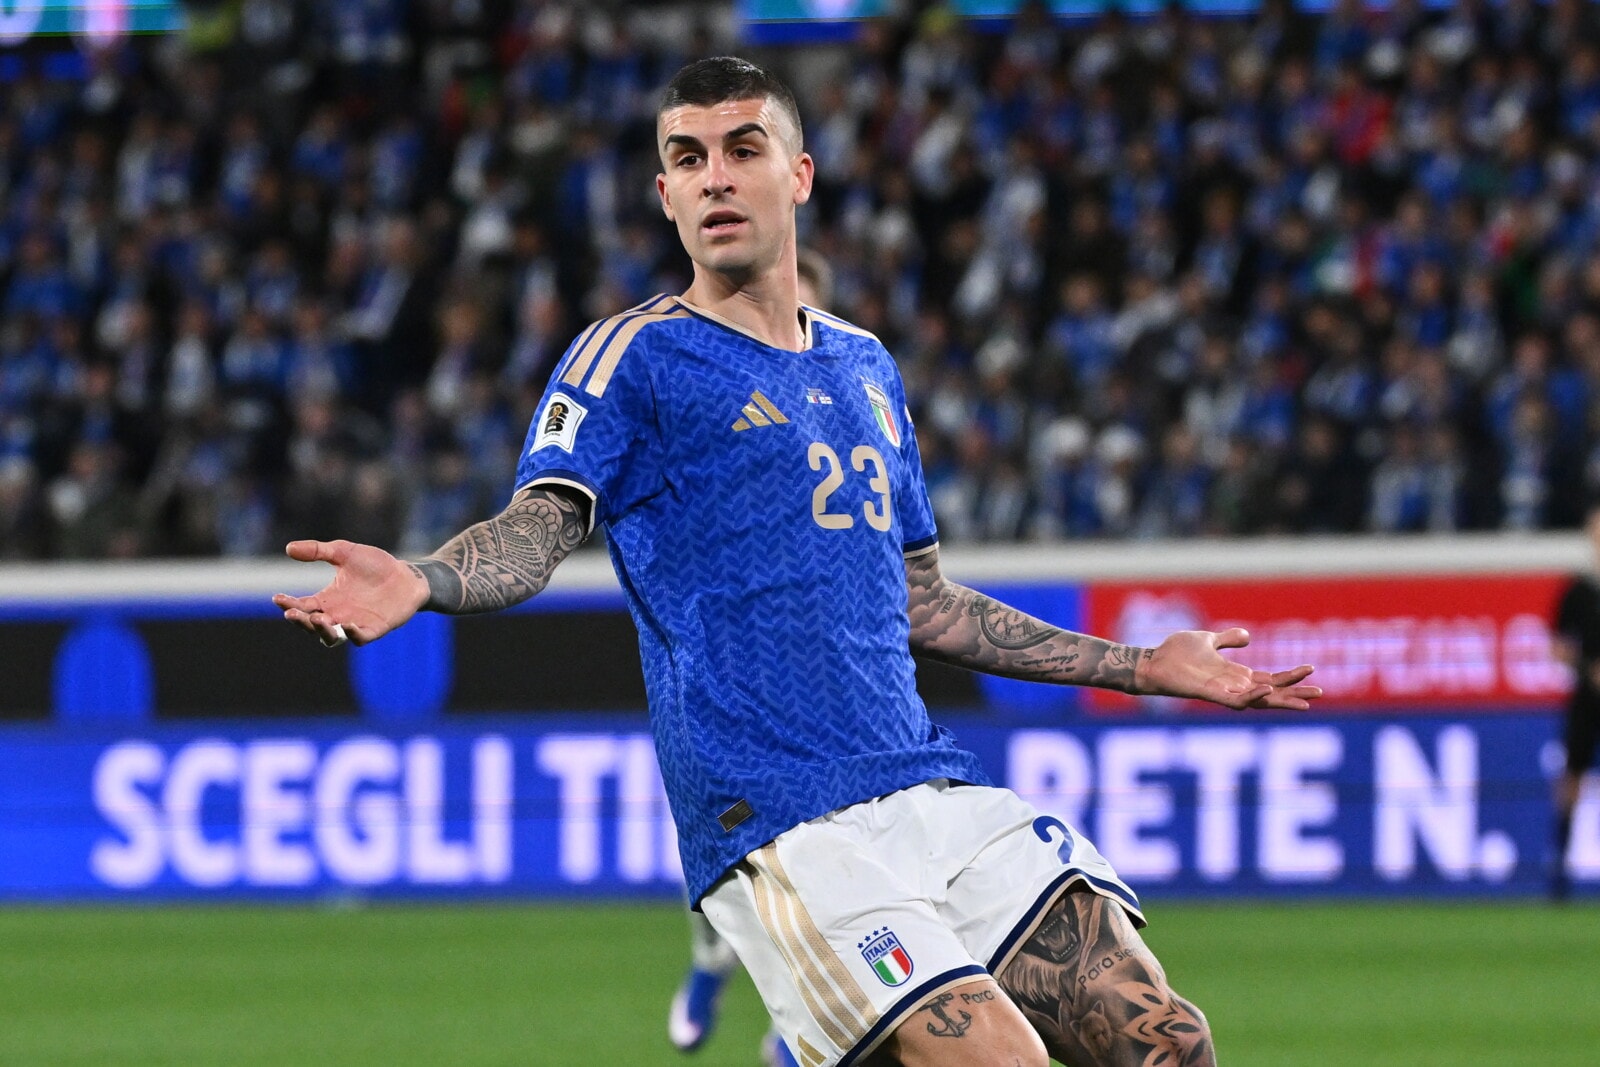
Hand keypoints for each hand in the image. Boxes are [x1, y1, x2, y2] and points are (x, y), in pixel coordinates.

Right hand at [272, 540, 429, 646]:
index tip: (278, 598)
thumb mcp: (344, 552)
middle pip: (312, 626)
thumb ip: (318, 551)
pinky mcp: (375, 628)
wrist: (406, 574)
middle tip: (292, 613)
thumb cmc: (375, 565)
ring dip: (322, 631)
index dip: (288, 604)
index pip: (302, 606)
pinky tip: (347, 625)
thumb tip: (289, 548)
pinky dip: (352, 635)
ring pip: (331, 637)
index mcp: (327, 599)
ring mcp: (355, 623)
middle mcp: (338, 614)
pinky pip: (360, 638)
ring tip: (317, 619)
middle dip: (300, 621)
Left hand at [1135, 628, 1319, 710]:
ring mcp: (1222, 692)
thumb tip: (1248, 636)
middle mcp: (1232, 686)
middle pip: (1271, 694)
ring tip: (1305, 701)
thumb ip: (1227, 640)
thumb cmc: (1175, 653)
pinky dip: (1253, 697)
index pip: (1269, 679)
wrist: (1152, 661)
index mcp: (1234, 674)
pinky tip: (1268, 691)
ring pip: (1259, 702)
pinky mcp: (1210, 694)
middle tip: (1319, 693)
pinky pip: (1236, 701)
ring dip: (1281, 701)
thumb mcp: (1207, 640)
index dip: (1289, 676)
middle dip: (1294, 693)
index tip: (1311, 669)